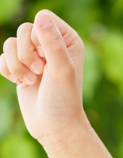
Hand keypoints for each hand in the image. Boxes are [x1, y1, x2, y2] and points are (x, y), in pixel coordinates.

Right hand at [0, 10, 87, 146]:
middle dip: (27, 54)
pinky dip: (8, 71)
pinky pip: (2, 57)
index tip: (47, 61)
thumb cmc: (63, 100)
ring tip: (32, 81)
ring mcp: (34, 56)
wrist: (54, 128)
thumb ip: (52, 43)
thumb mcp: (62, 70)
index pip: (42, 19)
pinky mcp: (21, 68)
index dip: (38, 39)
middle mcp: (51, 44)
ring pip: (10, 43)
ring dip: (17, 65)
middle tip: (40, 73)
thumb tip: (41, 15)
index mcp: (67, 40)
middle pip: (23, 30)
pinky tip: (20, 83)